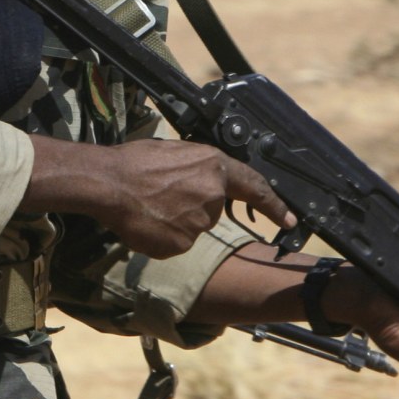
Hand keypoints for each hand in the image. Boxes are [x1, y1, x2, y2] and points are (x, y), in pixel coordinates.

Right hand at [101, 138, 294, 257]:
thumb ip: (197, 170)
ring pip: (192, 228)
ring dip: (174, 222)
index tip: (290, 220)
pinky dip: (162, 237)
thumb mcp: (174, 153)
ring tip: (148, 205)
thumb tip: (197, 181)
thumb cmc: (134, 163)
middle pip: (210, 210)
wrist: (109, 183)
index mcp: (214, 167)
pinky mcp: (182, 244)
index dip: (274, 206)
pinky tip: (146, 221)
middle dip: (190, 207)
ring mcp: (198, 222)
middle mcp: (212, 195)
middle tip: (160, 196)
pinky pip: (175, 244)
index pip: (255, 188)